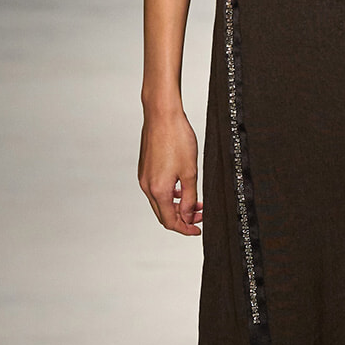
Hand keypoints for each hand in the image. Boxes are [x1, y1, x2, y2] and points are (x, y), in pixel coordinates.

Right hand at [139, 106, 201, 234]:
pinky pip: (157, 190)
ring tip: (196, 201)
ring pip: (160, 202)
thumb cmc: (177, 138)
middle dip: (183, 218)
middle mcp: (147, 186)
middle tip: (200, 216)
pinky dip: (170, 195)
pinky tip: (182, 188)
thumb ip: (190, 197)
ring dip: (177, 205)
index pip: (170, 221)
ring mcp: (144, 177)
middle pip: (163, 214)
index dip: (185, 228)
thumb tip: (188, 215)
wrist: (162, 115)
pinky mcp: (145, 169)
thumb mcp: (190, 172)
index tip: (198, 229)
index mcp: (158, 190)